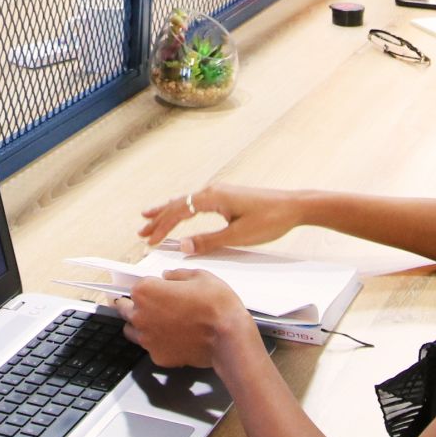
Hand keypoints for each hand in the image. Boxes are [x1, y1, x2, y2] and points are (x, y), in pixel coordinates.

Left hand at [113, 270, 258, 368]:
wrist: (228, 338)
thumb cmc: (216, 306)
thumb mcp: (200, 277)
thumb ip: (178, 275)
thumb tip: (168, 276)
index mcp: (146, 291)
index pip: (136, 285)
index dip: (149, 286)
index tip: (157, 289)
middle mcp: (140, 316)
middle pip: (125, 309)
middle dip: (137, 305)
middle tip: (156, 305)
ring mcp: (147, 339)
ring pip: (133, 331)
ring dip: (143, 325)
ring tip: (164, 323)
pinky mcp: (157, 357)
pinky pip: (151, 348)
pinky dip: (159, 343)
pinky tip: (176, 338)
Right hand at [139, 184, 307, 254]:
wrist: (294, 206)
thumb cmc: (270, 220)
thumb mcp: (238, 236)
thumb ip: (208, 241)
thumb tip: (182, 246)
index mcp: (214, 197)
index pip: (179, 212)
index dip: (162, 227)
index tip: (149, 240)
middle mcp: (214, 190)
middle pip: (178, 204)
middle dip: (158, 218)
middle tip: (141, 231)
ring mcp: (220, 191)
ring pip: (186, 201)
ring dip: (168, 211)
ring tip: (149, 216)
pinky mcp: (227, 196)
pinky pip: (197, 202)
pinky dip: (183, 208)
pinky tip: (180, 212)